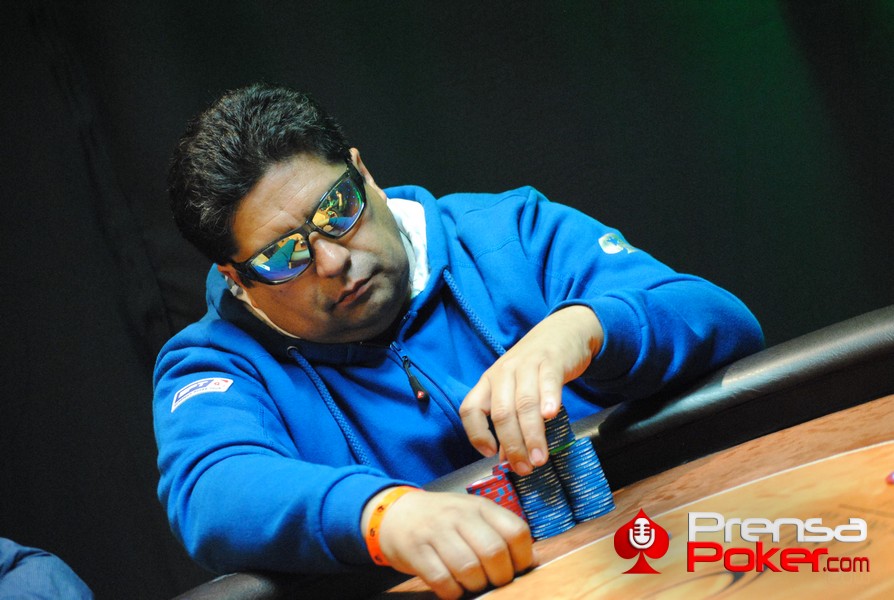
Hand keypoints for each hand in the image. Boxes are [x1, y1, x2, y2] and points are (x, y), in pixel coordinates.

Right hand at [365, 490, 534, 598]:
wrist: (394, 513)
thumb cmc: (442, 520)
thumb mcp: (472, 515)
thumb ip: (498, 532)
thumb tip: (531, 561)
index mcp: (480, 506)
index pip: (516, 531)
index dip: (522, 557)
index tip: (516, 569)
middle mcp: (459, 515)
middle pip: (494, 552)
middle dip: (500, 577)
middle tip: (493, 581)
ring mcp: (436, 532)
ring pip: (468, 568)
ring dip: (475, 586)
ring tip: (472, 584)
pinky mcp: (416, 551)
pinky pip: (442, 580)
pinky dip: (452, 592)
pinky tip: (452, 588)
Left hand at [460, 305, 602, 474]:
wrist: (560, 333)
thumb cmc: (534, 369)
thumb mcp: (515, 391)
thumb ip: (510, 422)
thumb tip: (507, 458)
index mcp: (488, 382)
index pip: (470, 409)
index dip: (476, 434)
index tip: (491, 455)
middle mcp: (502, 373)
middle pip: (500, 413)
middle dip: (512, 444)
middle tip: (525, 467)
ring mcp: (525, 365)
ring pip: (523, 403)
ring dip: (532, 434)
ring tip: (540, 458)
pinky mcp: (550, 361)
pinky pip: (546, 382)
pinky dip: (548, 400)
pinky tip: (551, 417)